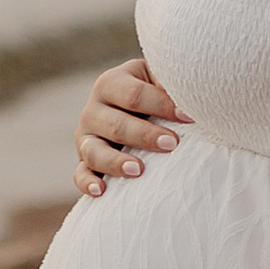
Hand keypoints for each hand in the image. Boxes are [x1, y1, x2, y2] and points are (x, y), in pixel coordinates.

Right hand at [75, 55, 191, 195]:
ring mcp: (86, 138)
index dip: (162, 106)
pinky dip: (87, 182)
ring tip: (139, 170)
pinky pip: (80, 174)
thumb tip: (187, 102)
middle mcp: (93, 110)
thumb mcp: (158, 78)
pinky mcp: (84, 162)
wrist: (135, 108)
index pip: (134, 95)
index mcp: (110, 84)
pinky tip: (101, 190)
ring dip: (116, 162)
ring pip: (94, 151)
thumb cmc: (152, 91)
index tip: (189, 117)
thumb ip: (168, 84)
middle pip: (116, 125)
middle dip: (144, 135)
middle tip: (172, 143)